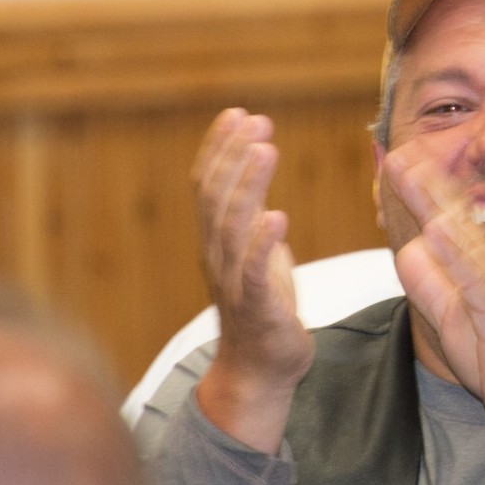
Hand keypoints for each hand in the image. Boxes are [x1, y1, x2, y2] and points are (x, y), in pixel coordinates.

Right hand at [190, 110, 313, 444]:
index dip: (220, 148)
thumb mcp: (257, 249)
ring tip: (264, 150)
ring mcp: (233, 283)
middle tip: (254, 121)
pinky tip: (275, 217)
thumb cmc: (263, 306)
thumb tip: (256, 159)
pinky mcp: (257, 309)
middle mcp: (217, 257)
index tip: (238, 114)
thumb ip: (251, 209)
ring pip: (232, 228)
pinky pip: (253, 273)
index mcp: (217, 241)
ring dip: (247, 186)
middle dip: (233, 156)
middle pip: (217, 198)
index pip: (208, 186)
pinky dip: (261, 244)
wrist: (259, 371)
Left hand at [380, 145, 484, 435]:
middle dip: (426, 181)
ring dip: (437, 203)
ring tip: (412, 172)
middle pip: (455, 216)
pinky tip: (438, 228)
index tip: (397, 155)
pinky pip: (478, 279)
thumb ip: (430, 282)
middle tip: (399, 146)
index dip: (422, 187)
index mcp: (478, 265)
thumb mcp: (448, 316)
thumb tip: (409, 248)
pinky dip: (458, 252)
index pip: (446, 219)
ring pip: (466, 238)